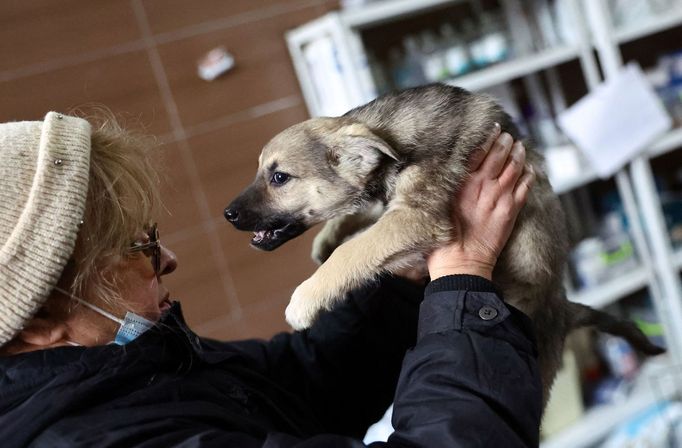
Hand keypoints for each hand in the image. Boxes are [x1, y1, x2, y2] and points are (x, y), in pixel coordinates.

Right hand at [427, 124, 534, 280]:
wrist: (461, 264)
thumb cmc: (442, 240)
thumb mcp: (436, 208)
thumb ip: (445, 188)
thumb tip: (447, 173)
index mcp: (462, 184)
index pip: (478, 151)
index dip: (487, 138)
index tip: (491, 129)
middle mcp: (482, 187)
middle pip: (499, 155)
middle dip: (505, 142)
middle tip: (507, 136)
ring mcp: (499, 198)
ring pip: (515, 167)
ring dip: (519, 154)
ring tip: (519, 147)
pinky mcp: (511, 211)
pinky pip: (525, 187)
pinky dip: (529, 175)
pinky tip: (530, 169)